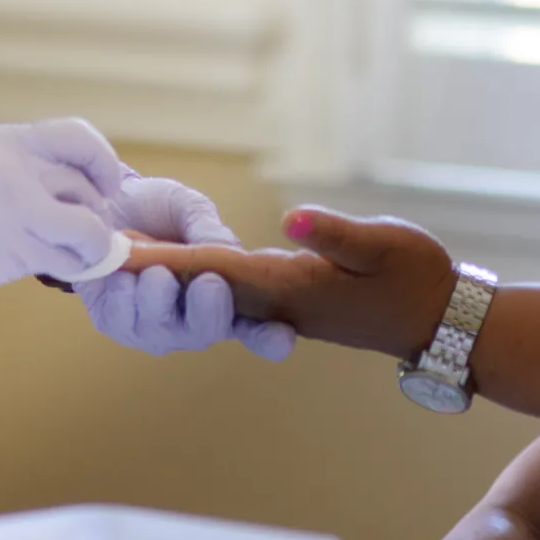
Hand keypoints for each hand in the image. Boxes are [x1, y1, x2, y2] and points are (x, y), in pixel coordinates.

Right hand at [0, 119, 126, 318]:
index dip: (104, 164)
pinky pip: (66, 261)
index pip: (79, 138)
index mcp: (4, 142)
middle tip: (89, 231)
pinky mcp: (10, 253)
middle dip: (98, 214)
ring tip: (80, 256)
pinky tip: (62, 270)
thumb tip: (75, 187)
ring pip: (87, 228)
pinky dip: (74, 269)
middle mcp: (13, 170)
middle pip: (87, 187)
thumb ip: (20, 168)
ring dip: (92, 247)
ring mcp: (14, 211)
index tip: (105, 187)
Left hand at [78, 176, 296, 359]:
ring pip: (164, 329)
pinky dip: (126, 295)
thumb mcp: (189, 208)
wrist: (104, 200)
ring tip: (155, 271)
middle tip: (209, 282)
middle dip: (210, 311)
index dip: (271, 337)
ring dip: (160, 297)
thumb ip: (208, 231)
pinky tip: (124, 276)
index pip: (257, 325)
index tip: (282, 337)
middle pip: (210, 331)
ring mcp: (156, 326)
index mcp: (227, 293)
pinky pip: (124, 321)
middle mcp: (195, 318)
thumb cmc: (157, 208)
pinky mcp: (117, 323)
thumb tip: (227, 255)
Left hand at [128, 207, 456, 360]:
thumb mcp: (384, 245)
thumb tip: (291, 222)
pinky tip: (168, 274)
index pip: (218, 269)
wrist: (441, 318)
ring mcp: (279, 308)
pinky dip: (192, 283)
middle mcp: (277, 303)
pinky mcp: (286, 304)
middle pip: (199, 288)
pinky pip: (227, 296)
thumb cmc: (418, 277)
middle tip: (99, 258)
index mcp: (293, 289)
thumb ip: (336, 234)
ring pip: (206, 296)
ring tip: (116, 262)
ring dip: (162, 282)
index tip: (123, 251)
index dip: (168, 259)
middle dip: (149, 274)